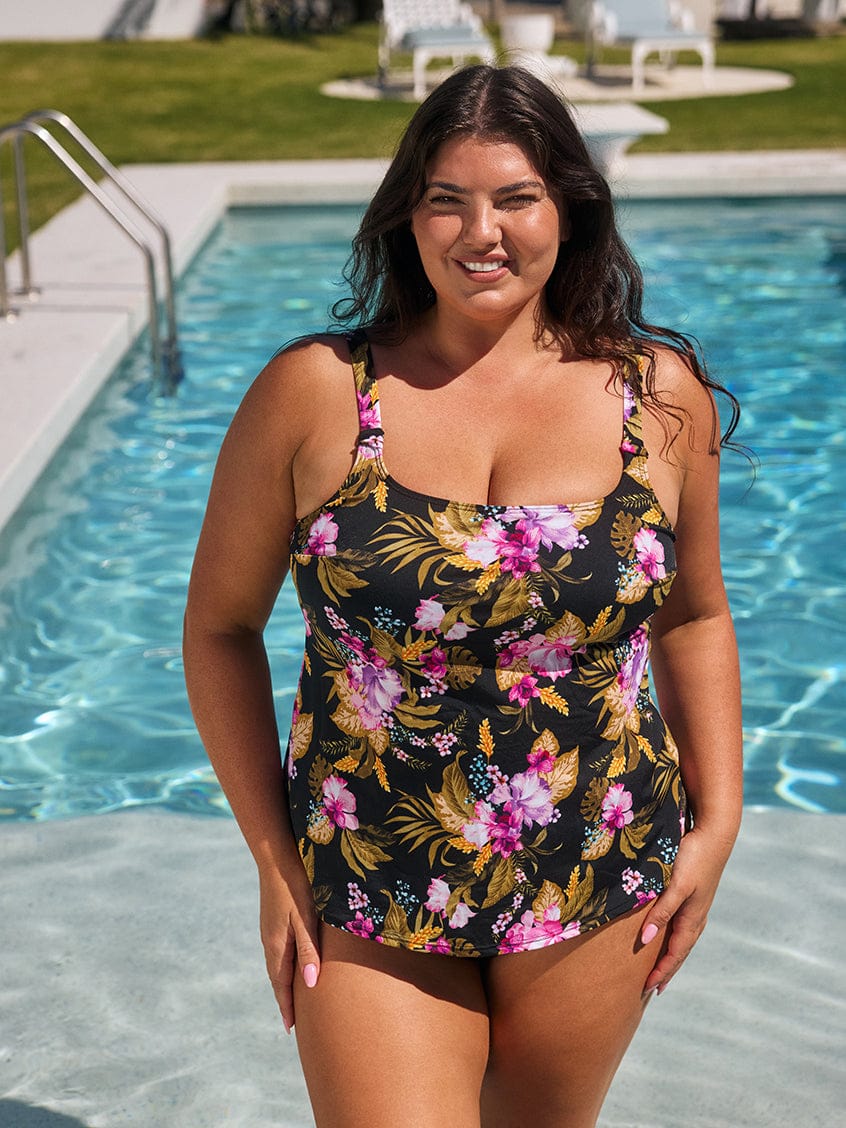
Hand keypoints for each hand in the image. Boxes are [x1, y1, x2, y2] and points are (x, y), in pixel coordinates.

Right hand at [258, 859, 320, 1032]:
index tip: (291, 1029)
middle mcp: (269, 941)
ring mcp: (269, 930)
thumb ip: (309, 950)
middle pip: (277, 977)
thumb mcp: (305, 918)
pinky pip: (278, 951)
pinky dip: (284, 965)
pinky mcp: (272, 919)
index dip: (287, 1006)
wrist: (276, 857)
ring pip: (277, 964)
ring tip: (293, 998)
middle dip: (285, 999)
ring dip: (284, 982)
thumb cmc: (296, 886)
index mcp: (277, 945)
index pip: (282, 984)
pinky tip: (291, 962)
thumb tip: (311, 984)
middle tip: (292, 1021)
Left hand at [639, 824, 735, 994]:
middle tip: (652, 988)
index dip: (661, 971)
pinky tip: (668, 933)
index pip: (674, 954)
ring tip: (660, 968)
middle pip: (680, 951)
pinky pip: (682, 924)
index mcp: (692, 918)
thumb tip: (645, 941)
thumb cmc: (693, 858)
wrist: (714, 833)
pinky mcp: (694, 894)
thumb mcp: (675, 886)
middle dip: (667, 969)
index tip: (648, 988)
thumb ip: (661, 912)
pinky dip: (674, 938)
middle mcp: (696, 916)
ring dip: (671, 955)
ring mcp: (697, 905)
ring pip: (682, 939)